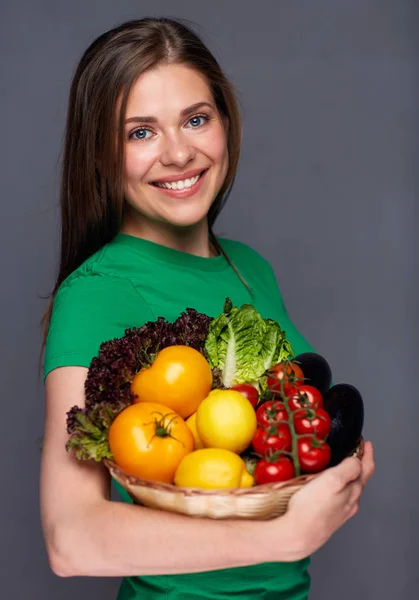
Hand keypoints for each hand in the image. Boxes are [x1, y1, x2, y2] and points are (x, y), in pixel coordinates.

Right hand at [286, 441, 374, 558]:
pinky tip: (326, 489)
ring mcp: (339, 512)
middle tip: (354, 452)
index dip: (368, 454)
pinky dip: (336, 489)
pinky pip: (336, 499)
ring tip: (340, 467)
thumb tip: (357, 461)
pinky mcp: (327, 518)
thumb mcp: (333, 480)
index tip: (367, 444)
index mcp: (353, 491)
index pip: (367, 469)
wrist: (297, 535)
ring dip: (347, 477)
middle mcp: (349, 503)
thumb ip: (349, 468)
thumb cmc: (312, 507)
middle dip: (358, 464)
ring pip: (348, 491)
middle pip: (359, 480)